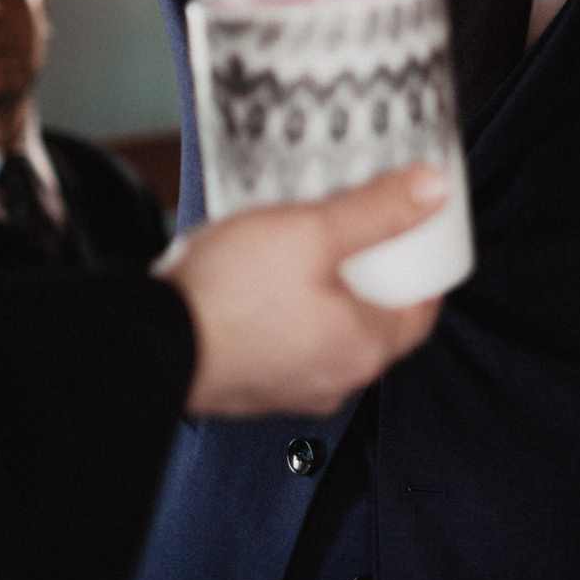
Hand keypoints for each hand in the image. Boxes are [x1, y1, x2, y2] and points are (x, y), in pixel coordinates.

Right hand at [161, 164, 447, 416]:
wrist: (148, 343)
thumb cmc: (227, 297)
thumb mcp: (312, 231)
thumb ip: (376, 211)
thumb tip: (431, 192)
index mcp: (364, 348)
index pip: (421, 310)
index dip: (423, 268)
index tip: (416, 235)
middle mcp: (333, 379)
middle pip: (374, 320)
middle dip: (370, 274)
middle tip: (360, 229)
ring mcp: (289, 387)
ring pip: (327, 332)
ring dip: (323, 292)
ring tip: (304, 245)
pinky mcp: (250, 385)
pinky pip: (285, 342)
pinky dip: (285, 312)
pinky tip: (261, 279)